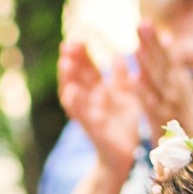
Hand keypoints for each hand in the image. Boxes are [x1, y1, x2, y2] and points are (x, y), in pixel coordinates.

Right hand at [59, 38, 146, 173]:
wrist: (125, 155)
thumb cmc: (124, 125)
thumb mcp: (127, 97)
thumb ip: (122, 79)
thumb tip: (118, 56)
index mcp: (99, 90)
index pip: (88, 67)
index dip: (82, 54)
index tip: (78, 38)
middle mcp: (90, 100)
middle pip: (78, 77)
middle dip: (72, 62)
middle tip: (67, 45)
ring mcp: (88, 114)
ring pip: (74, 94)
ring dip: (68, 80)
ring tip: (65, 64)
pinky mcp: (91, 129)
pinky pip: (81, 116)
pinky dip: (75, 105)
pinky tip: (70, 93)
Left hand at [133, 17, 192, 137]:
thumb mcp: (187, 99)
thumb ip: (182, 75)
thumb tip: (180, 51)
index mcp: (180, 85)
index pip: (168, 60)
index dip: (158, 43)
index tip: (148, 23)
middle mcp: (177, 93)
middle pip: (163, 65)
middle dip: (153, 45)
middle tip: (143, 23)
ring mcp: (171, 107)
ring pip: (158, 82)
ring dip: (148, 64)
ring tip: (137, 46)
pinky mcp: (163, 124)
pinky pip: (151, 106)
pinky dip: (143, 92)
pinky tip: (133, 78)